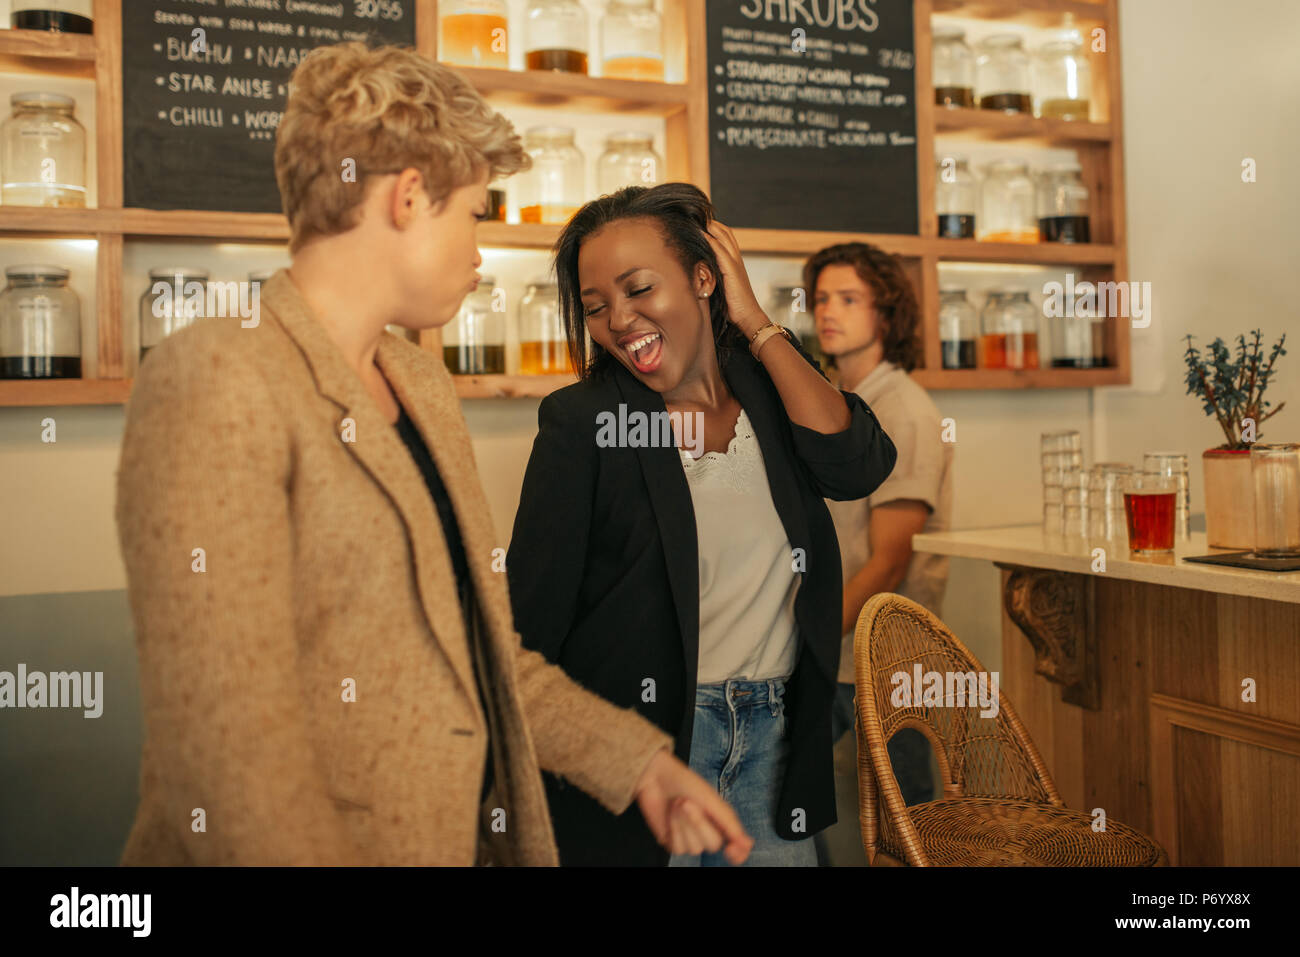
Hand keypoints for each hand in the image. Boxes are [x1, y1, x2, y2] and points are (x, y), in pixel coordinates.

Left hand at [633, 748, 752, 863]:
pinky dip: (675, 829)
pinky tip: (671, 814)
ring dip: (685, 824)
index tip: (731, 849)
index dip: (737, 853)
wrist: (657, 777)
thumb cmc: (686, 784)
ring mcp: (689, 839)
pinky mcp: (672, 842)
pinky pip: (679, 848)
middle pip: (713, 845)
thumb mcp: (713, 801)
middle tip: (688, 803)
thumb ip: (730, 824)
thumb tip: (748, 845)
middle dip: (699, 823)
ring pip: (695, 848)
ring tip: (679, 804)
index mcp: (721, 822)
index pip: (736, 849)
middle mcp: (707, 833)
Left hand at [704, 220, 768, 339]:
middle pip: (725, 232)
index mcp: (734, 262)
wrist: (748, 317)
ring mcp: (735, 264)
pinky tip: (702, 234)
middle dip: (711, 222)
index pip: (726, 237)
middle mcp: (736, 259)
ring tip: (697, 218)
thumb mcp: (722, 287)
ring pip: (724, 237)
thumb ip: (714, 277)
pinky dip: (711, 240)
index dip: (714, 228)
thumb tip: (699, 274)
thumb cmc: (734, 306)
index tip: (700, 221)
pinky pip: (721, 251)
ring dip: (711, 227)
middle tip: (696, 215)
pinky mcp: (732, 271)